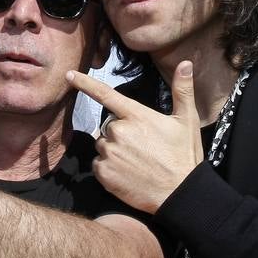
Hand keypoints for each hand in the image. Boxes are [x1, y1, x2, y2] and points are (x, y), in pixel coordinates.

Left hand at [68, 61, 201, 213]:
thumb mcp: (187, 121)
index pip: (105, 94)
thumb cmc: (183, 156)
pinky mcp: (104, 173)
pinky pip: (99, 165)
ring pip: (103, 146)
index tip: (69, 75)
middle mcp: (118, 131)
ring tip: (137, 162)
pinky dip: (109, 169)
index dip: (85, 83)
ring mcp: (110, 153)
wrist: (180, 194)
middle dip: (121, 134)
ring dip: (114, 151)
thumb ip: (182, 90)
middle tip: (143, 148)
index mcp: (136, 116)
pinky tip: (128, 174)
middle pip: (108, 126)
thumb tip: (186, 63)